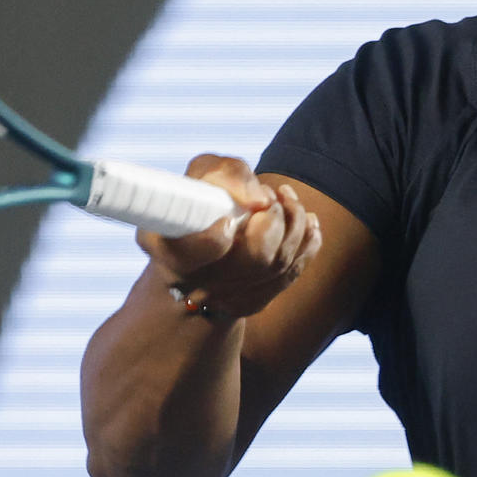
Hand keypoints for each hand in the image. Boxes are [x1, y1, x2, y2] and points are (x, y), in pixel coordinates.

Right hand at [134, 154, 322, 318]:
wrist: (200, 241)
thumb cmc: (200, 198)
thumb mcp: (201, 175)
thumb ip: (226, 174)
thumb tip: (262, 200)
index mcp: (169, 250)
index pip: (191, 256)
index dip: (213, 242)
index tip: (226, 222)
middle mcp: (197, 282)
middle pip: (254, 259)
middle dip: (273, 218)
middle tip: (268, 198)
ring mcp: (227, 297)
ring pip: (279, 264)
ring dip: (294, 222)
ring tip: (286, 198)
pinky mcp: (253, 301)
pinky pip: (293, 272)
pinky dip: (307, 241)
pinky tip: (306, 219)